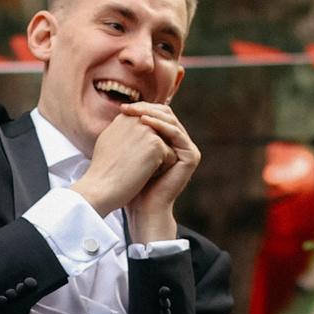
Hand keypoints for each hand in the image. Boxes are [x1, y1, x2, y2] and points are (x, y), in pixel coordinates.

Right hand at [70, 110, 173, 216]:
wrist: (99, 188)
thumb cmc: (103, 171)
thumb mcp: (110, 141)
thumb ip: (125, 131)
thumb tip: (137, 130)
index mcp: (126, 117)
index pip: (151, 129)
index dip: (146, 148)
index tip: (131, 160)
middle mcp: (136, 119)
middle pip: (162, 137)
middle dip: (155, 152)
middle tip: (134, 166)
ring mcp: (147, 130)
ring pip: (168, 146)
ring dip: (159, 160)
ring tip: (138, 170)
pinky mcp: (156, 144)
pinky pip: (172, 156)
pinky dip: (162, 170)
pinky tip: (144, 175)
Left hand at [116, 102, 197, 238]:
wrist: (142, 206)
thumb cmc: (132, 181)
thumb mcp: (131, 150)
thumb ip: (133, 131)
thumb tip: (123, 107)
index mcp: (169, 141)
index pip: (158, 115)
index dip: (141, 109)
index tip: (122, 107)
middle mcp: (180, 144)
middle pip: (166, 115)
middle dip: (146, 108)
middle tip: (127, 106)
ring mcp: (188, 149)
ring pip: (171, 121)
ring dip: (151, 114)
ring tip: (133, 111)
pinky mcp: (191, 156)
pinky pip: (175, 134)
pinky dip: (160, 126)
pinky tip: (144, 122)